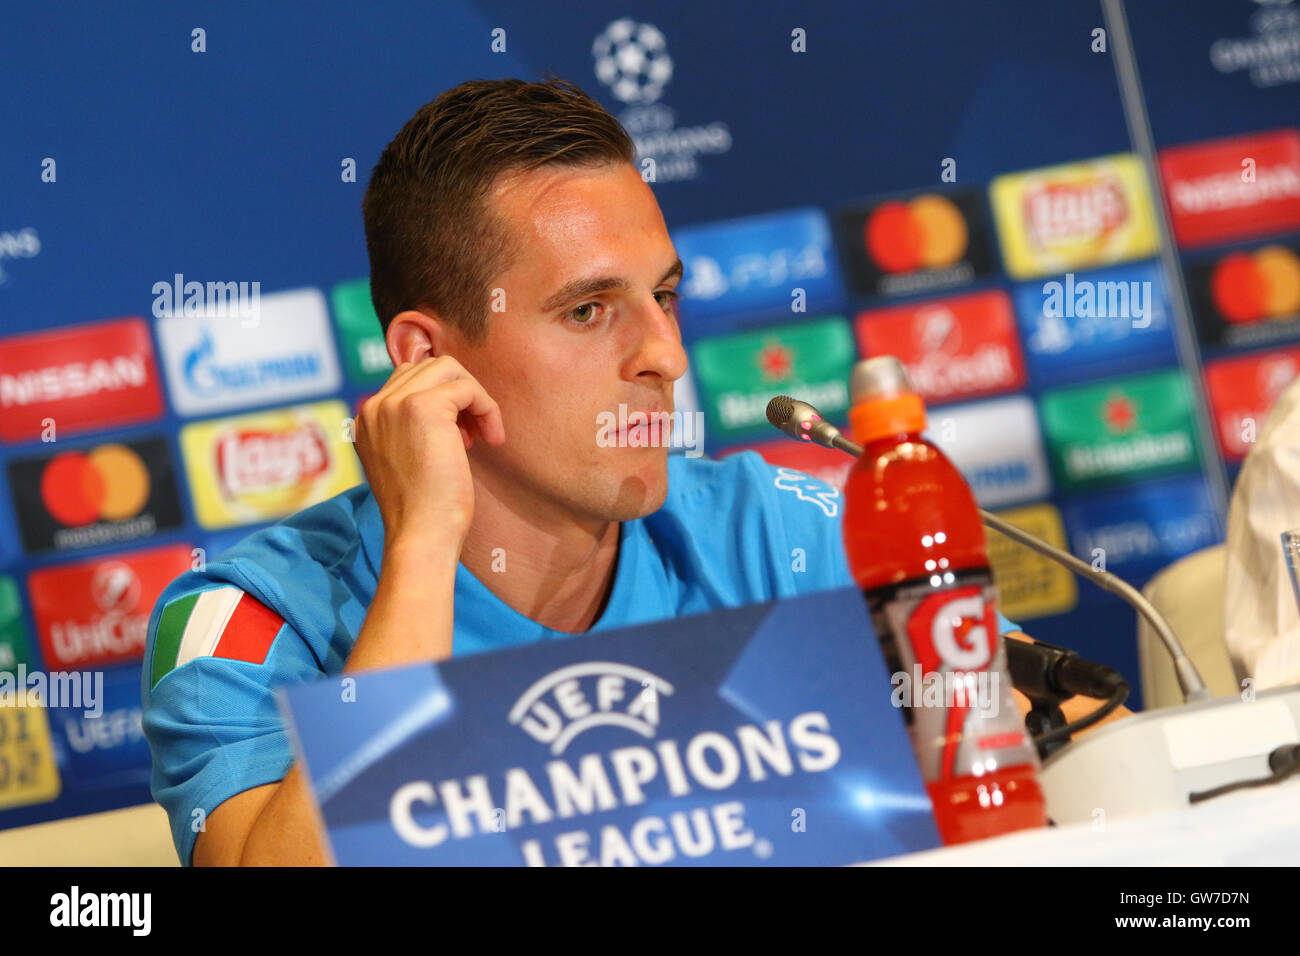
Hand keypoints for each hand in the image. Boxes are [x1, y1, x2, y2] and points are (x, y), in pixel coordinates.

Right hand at [353, 356, 504, 550]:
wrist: (421, 536)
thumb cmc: (424, 510)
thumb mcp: (409, 460)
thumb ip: (414, 429)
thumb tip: (452, 405)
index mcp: (366, 419)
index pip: (409, 380)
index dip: (444, 401)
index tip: (460, 438)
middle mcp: (374, 406)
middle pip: (429, 367)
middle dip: (461, 395)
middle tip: (474, 436)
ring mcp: (394, 404)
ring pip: (448, 368)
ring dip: (475, 397)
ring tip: (482, 436)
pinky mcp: (421, 407)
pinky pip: (467, 388)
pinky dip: (487, 408)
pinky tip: (491, 439)